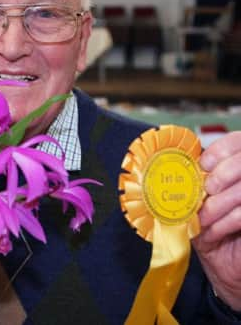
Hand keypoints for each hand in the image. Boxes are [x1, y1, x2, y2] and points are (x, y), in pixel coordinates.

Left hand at [193, 131, 240, 310]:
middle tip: (205, 194)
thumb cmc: (208, 225)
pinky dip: (224, 224)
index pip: (238, 140)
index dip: (221, 150)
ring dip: (216, 207)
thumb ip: (193, 177)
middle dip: (218, 178)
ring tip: (202, 219)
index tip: (203, 165)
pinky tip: (212, 232)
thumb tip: (169, 158)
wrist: (223, 262)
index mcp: (239, 163)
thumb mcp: (196, 197)